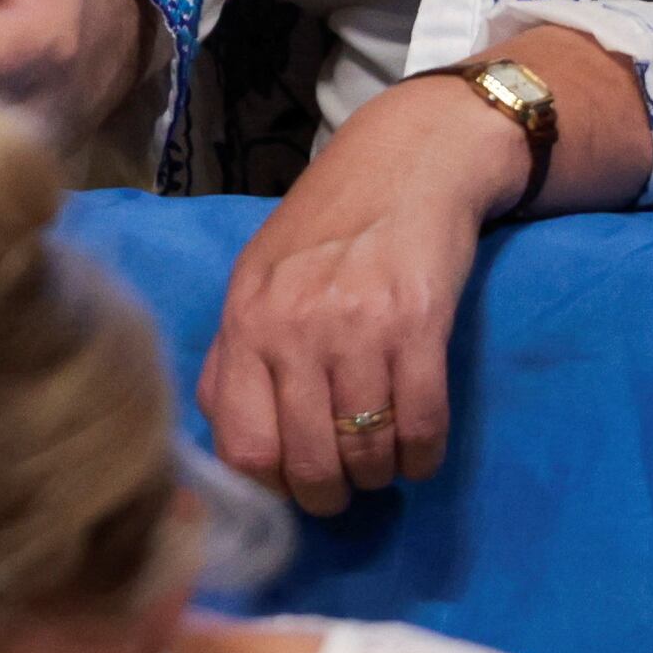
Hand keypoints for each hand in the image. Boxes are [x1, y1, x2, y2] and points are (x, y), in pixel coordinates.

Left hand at [198, 75, 521, 508]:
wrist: (409, 158)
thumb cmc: (328, 222)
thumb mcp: (259, 277)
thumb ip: (235, 354)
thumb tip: (230, 441)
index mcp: (246, 320)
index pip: (243, 446)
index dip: (270, 487)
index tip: (291, 485)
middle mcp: (294, 327)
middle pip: (308, 460)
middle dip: (328, 494)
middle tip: (343, 489)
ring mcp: (358, 326)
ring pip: (366, 449)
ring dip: (378, 475)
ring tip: (382, 465)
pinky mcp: (420, 323)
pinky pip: (422, 424)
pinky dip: (422, 456)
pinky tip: (420, 451)